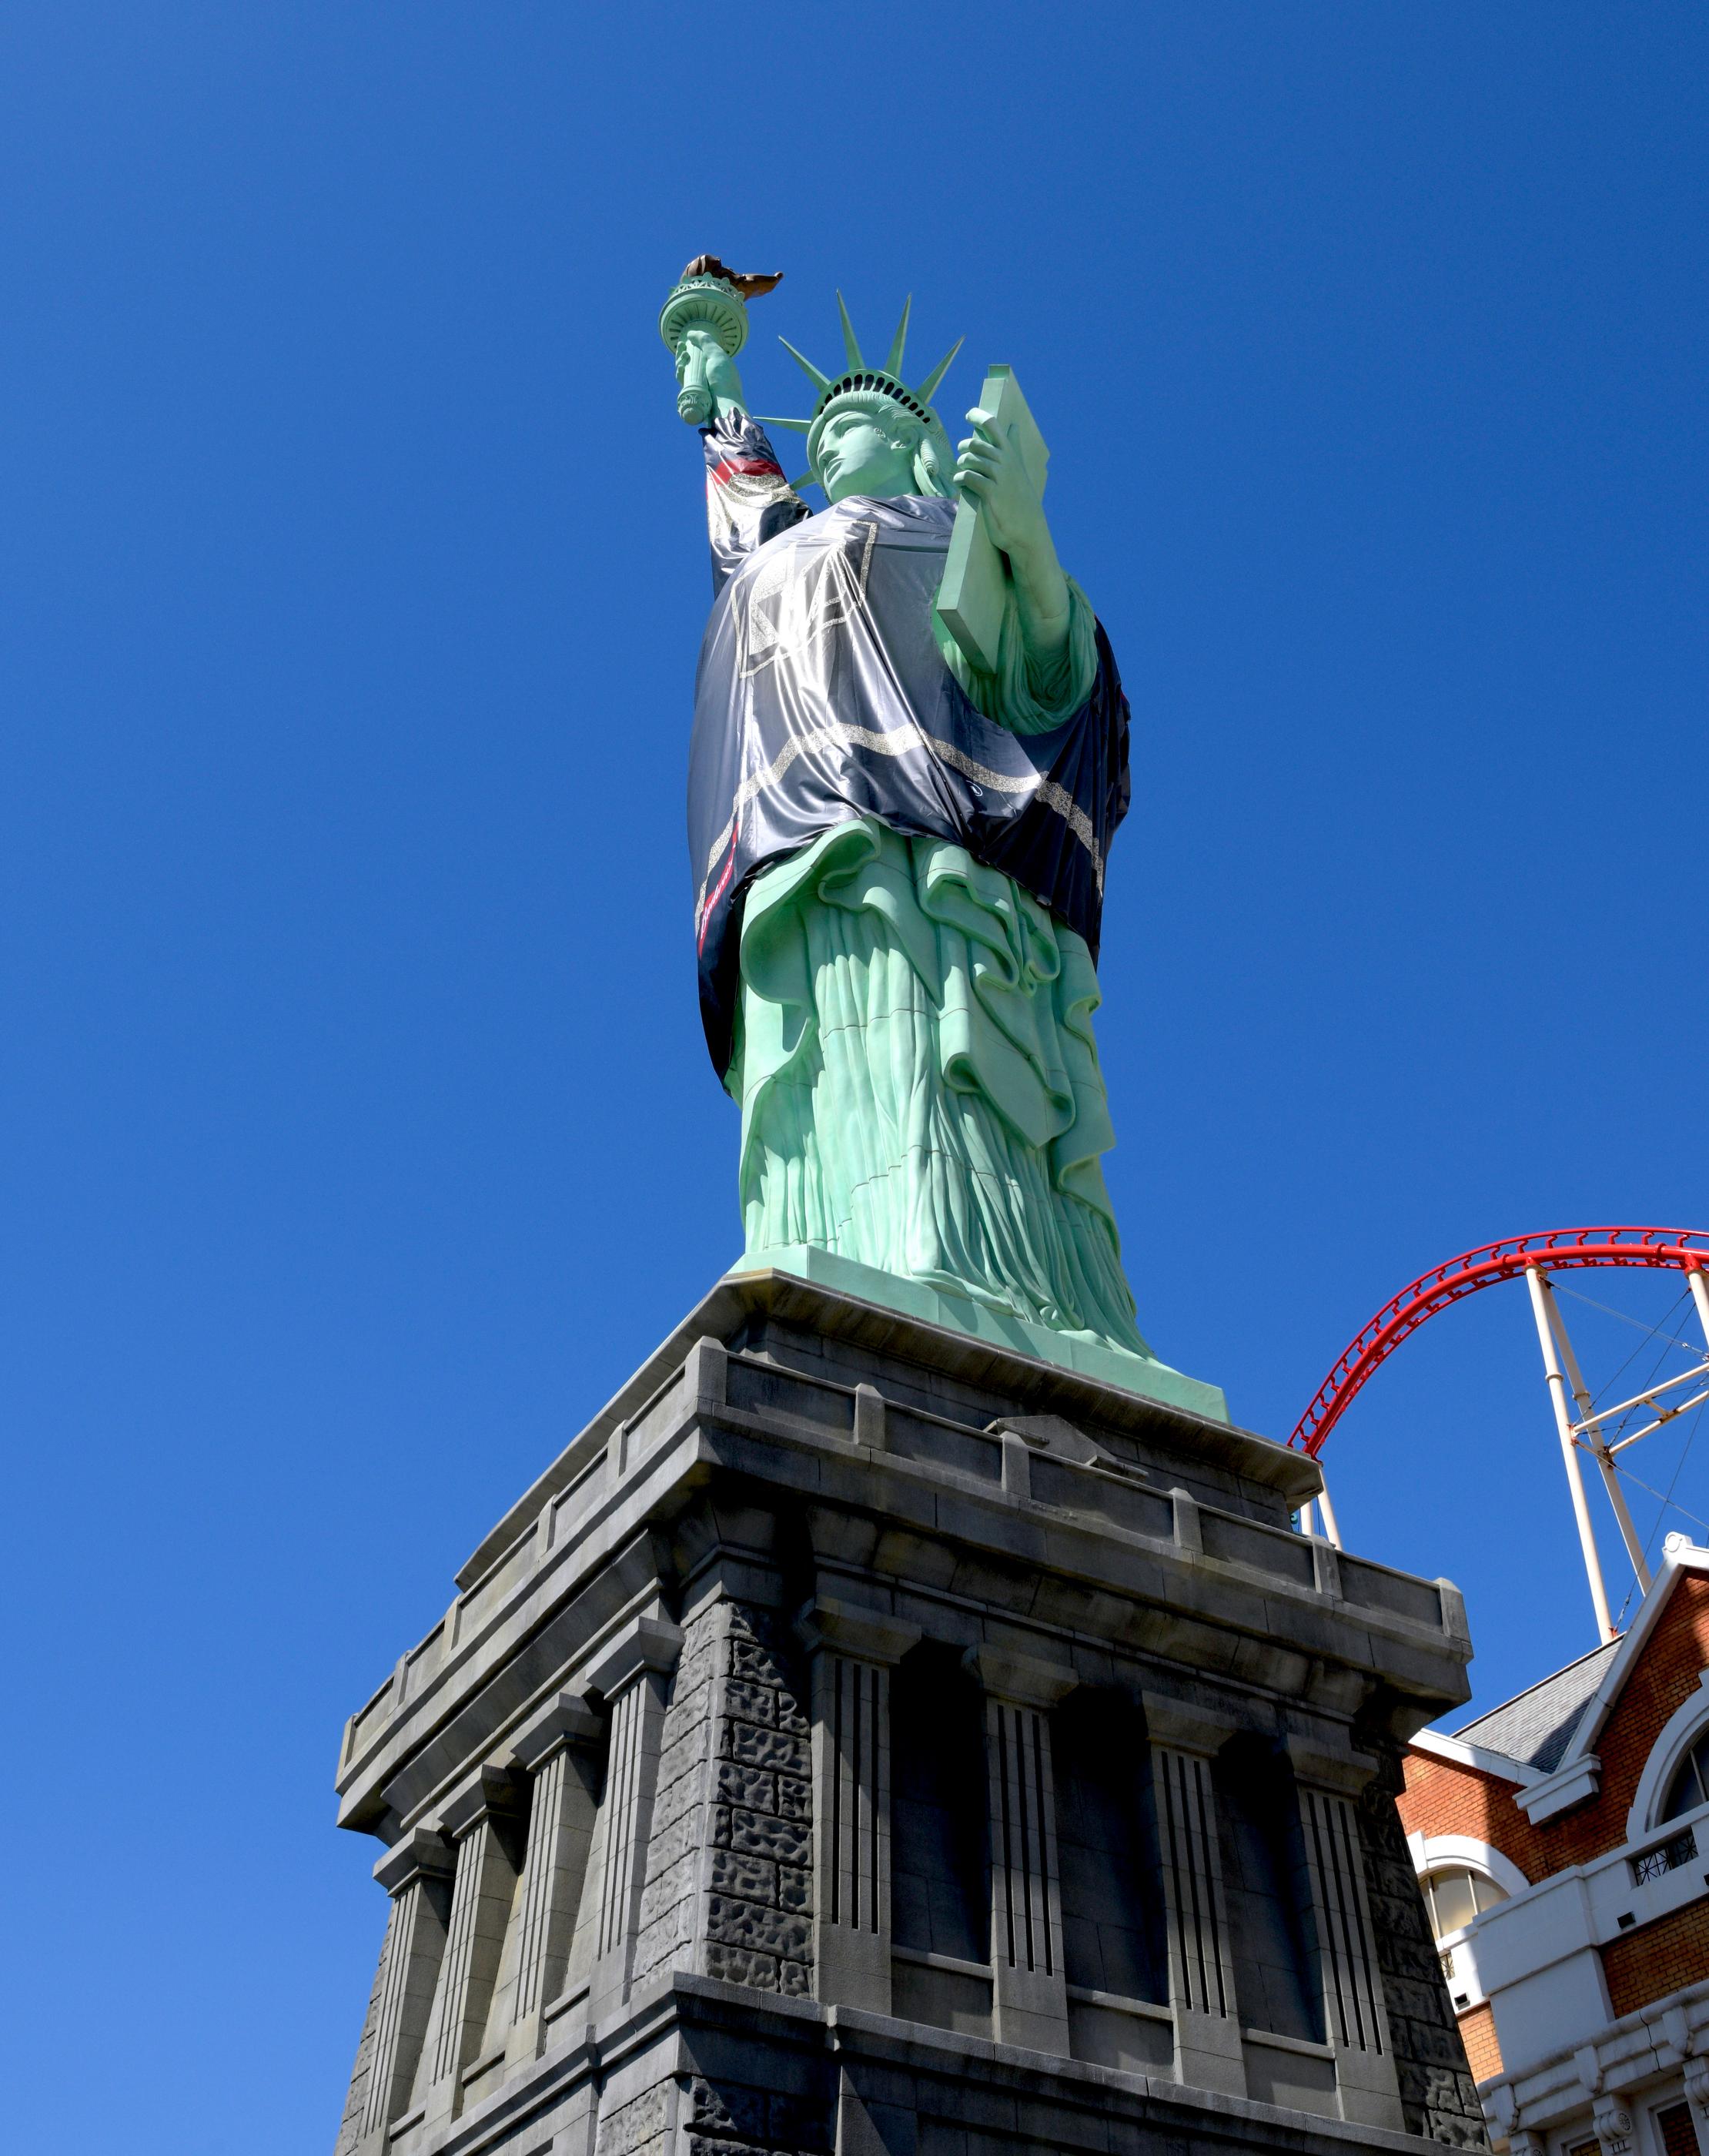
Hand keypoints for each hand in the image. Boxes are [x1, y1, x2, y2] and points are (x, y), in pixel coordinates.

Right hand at [676, 325, 744, 425]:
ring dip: (680, 364)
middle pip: (690, 366)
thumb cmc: (723, 380)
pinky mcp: (693, 400)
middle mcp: (708, 380)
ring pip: (685, 375)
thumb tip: (690, 333)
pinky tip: (680, 370)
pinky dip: (680, 376)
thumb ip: (705, 341)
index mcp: (716, 370)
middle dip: (682, 355)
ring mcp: (700, 391)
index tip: (684, 342)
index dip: (690, 349)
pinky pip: (683, 386)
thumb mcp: (716, 355)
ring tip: (683, 358)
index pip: (700, 358)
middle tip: (681, 348)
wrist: (723, 405)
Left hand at [954, 409, 1049, 563]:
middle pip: (977, 442)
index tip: (969, 415)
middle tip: (963, 453)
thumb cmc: (1020, 499)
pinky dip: (961, 479)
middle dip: (965, 446)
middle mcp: (1005, 462)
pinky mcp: (990, 493)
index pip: (993, 425)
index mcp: (1011, 455)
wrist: (1028, 531)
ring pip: (970, 459)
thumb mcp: (1019, 469)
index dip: (978, 416)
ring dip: (962, 464)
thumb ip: (1013, 447)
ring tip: (963, 472)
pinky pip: (968, 477)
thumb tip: (1013, 427)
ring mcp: (998, 477)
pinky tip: (961, 483)